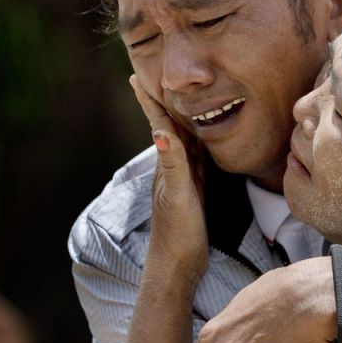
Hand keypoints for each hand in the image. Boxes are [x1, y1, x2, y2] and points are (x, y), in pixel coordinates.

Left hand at [130, 76, 208, 285]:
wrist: (177, 267)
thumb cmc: (178, 234)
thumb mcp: (178, 197)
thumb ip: (173, 165)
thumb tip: (160, 131)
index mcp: (168, 164)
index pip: (158, 124)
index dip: (150, 100)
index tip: (137, 75)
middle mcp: (172, 168)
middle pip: (169, 127)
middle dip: (165, 102)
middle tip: (160, 75)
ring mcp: (182, 180)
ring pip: (183, 142)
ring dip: (182, 120)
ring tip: (182, 99)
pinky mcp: (194, 191)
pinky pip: (197, 159)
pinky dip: (199, 144)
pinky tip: (203, 140)